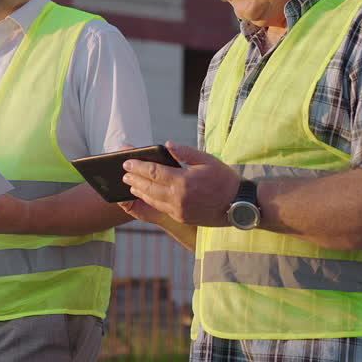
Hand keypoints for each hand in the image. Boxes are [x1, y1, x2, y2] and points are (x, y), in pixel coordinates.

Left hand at [122, 142, 240, 226]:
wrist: (238, 205)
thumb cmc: (224, 179)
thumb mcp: (207, 160)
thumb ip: (185, 152)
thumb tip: (167, 144)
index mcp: (183, 181)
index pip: (154, 172)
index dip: (138, 166)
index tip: (127, 161)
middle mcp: (178, 198)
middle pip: (148, 187)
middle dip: (134, 179)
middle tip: (123, 172)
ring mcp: (179, 210)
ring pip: (152, 199)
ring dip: (139, 191)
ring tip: (130, 184)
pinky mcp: (182, 217)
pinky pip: (160, 208)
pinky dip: (149, 201)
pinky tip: (144, 195)